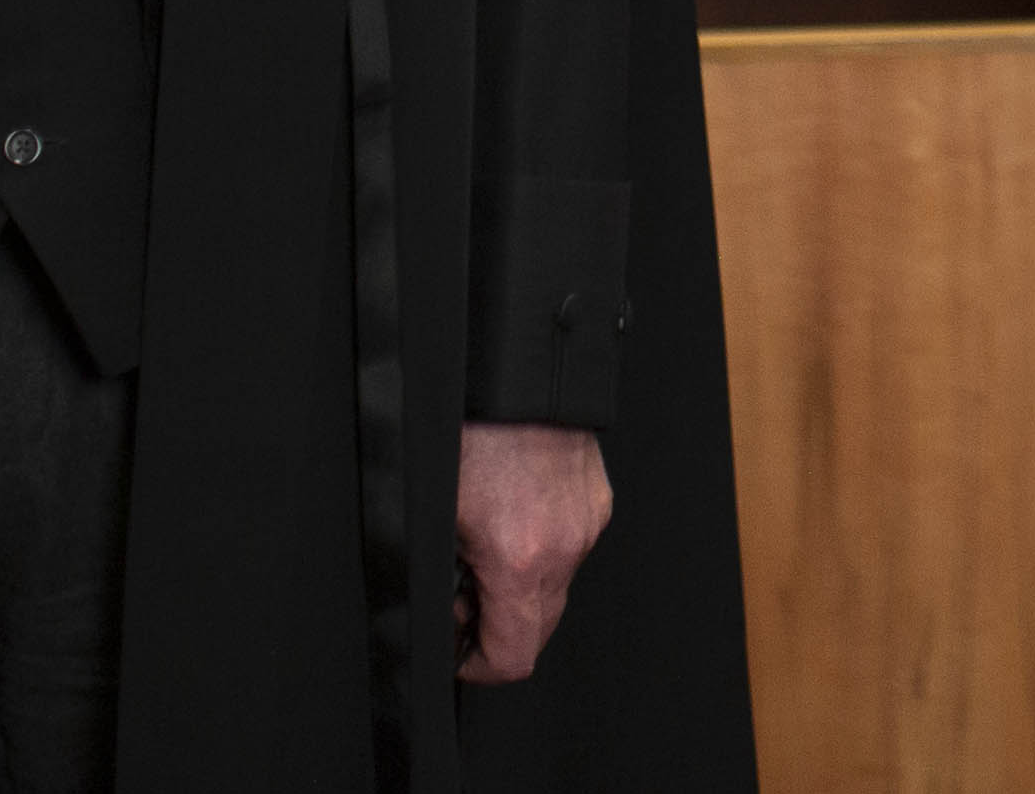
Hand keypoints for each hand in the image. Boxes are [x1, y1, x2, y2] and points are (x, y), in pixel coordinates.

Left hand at [453, 421, 611, 683]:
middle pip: (540, 629)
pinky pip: (569, 546)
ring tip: (484, 540)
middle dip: (499, 623)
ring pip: (555, 586)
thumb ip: (442, 575)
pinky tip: (512, 511)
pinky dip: (541, 547)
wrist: (520, 370)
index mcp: (520, 559)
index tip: (459, 651)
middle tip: (463, 590)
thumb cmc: (472, 429)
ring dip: (521, 583)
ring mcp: (587, 523)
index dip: (479, 665)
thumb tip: (448, 609)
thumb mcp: (436, 512)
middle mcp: (565, 547)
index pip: (514, 657)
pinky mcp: (597, 500)